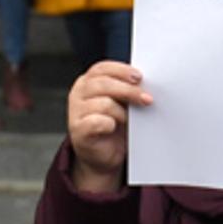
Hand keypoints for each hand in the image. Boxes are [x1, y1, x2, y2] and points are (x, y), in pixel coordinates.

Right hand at [67, 61, 151, 192]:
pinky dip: (109, 124)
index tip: (139, 77)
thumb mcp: (122, 103)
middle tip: (146, 99)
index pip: (102, 68)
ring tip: (129, 121)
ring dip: (122, 112)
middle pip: (104, 84)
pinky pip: (96, 122)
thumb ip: (127, 90)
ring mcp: (75, 111)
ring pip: (104, 103)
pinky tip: (113, 128)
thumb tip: (146, 85)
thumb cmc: (114, 126)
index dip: (121, 71)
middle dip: (129, 91)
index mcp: (88, 82)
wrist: (104, 155)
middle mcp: (79, 93)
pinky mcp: (77, 129)